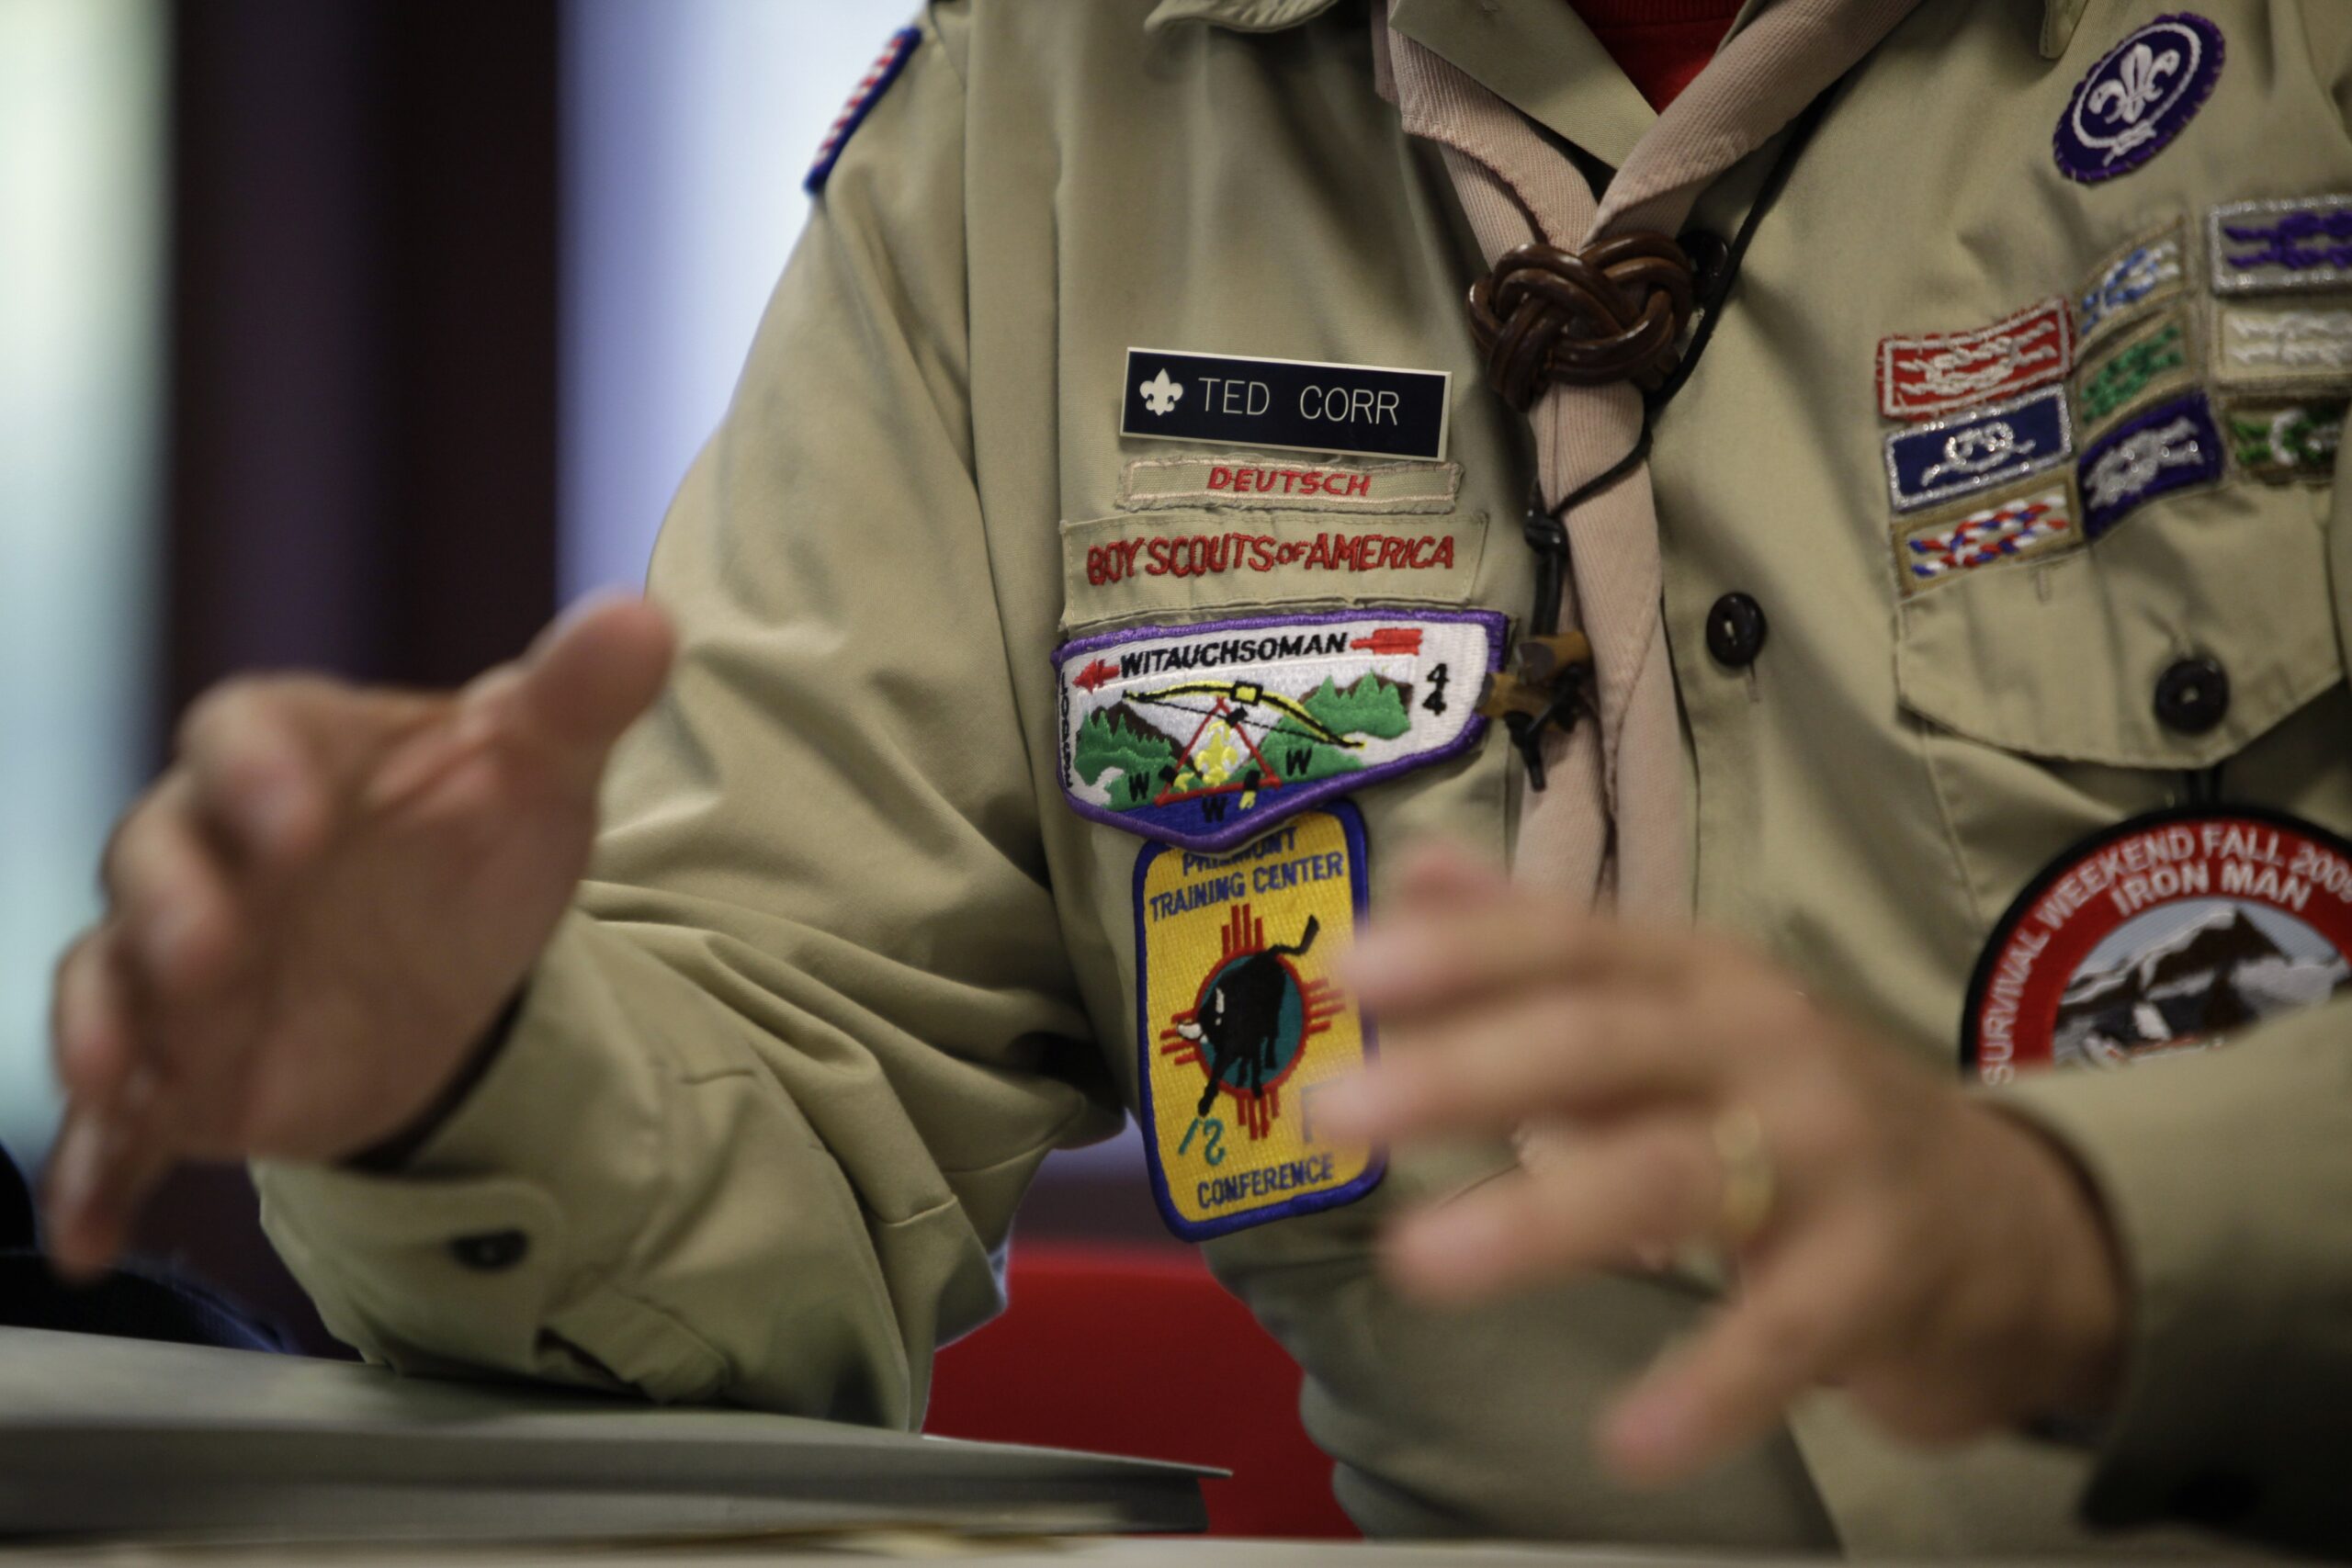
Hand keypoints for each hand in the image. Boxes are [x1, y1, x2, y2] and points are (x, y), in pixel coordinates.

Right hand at [44, 597, 674, 1277]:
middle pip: (152, 857)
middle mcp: (210, 849)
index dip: (258, 770)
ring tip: (118, 1081)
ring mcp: (180, 962)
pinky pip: (117, 1120)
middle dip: (170, 908)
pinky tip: (92, 1234)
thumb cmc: (474, 829)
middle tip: (209, 956)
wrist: (455, 950)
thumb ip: (577, 697)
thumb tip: (644, 620)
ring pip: (109, 982)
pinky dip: (98, 1172)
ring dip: (109, 1028)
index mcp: (293, 753)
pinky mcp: (181, 1066)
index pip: (242, 730)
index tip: (298, 816)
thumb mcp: (539, 765)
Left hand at [1319, 847, 2126, 1486]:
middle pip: (1604, 1043)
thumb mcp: (1681, 1009)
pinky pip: (1784, 1330)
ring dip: (1541, 1218)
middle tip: (1341, 1113)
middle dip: (1467, 1072)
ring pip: (1673, 1174)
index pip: (1571, 943)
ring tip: (1420, 1262)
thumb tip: (1417, 871)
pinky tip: (1630, 1440)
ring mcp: (1826, 1154)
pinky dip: (1711, 1385)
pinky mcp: (1878, 1272)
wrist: (2017, 1217)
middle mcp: (1763, 1042)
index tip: (1351, 968)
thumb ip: (1544, 946)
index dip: (1464, 951)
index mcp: (1701, 975)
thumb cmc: (1801, 1108)